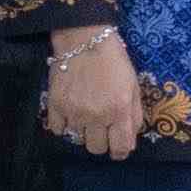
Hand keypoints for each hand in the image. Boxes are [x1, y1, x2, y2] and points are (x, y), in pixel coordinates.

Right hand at [42, 27, 144, 159]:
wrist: (84, 39)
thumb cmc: (114, 61)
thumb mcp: (133, 86)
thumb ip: (134, 115)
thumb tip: (130, 139)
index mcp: (119, 110)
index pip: (121, 148)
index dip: (121, 151)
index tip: (117, 146)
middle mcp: (97, 116)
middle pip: (97, 148)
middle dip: (101, 141)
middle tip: (101, 127)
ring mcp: (74, 112)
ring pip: (77, 139)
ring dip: (82, 130)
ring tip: (85, 112)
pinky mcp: (56, 105)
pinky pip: (57, 129)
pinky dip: (63, 124)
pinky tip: (69, 112)